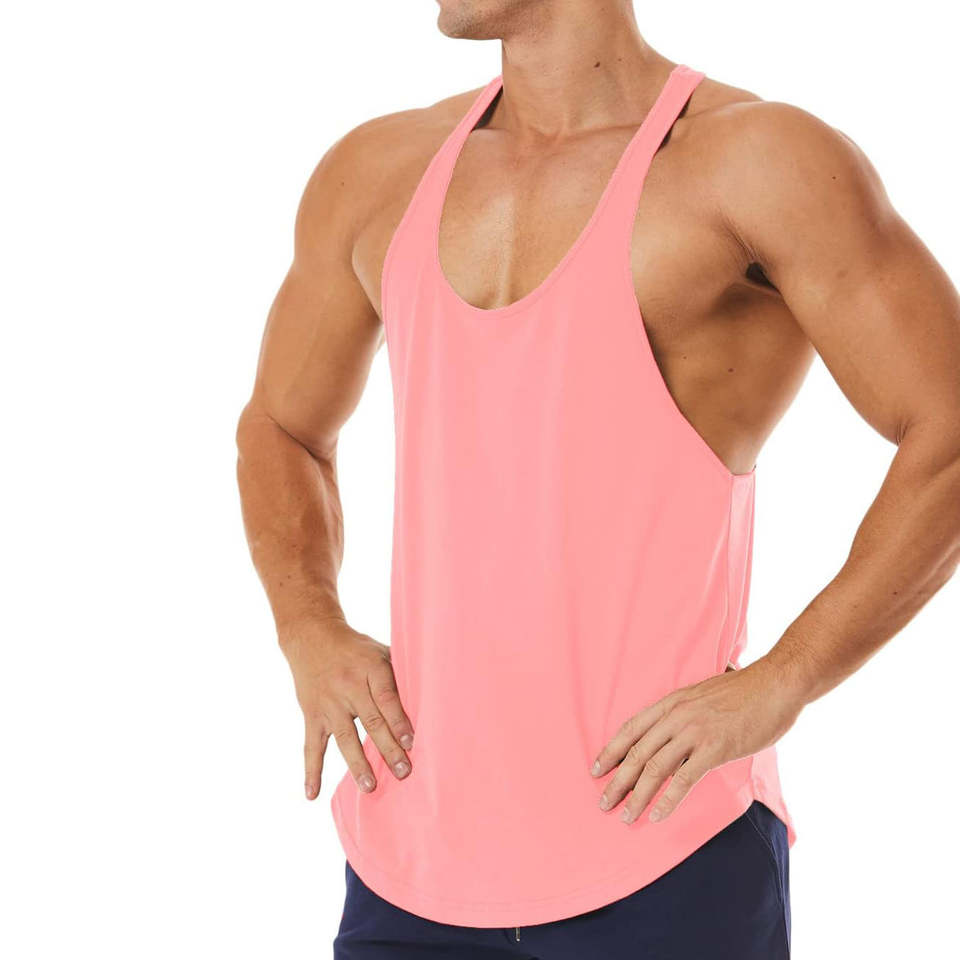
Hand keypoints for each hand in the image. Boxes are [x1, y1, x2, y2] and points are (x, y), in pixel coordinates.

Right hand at [280, 617, 413, 800]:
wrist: (312, 636)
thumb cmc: (356, 649)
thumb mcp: (379, 651)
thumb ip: (399, 675)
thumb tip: (431, 697)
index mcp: (370, 668)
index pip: (386, 697)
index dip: (399, 720)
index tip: (412, 742)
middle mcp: (349, 686)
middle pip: (371, 721)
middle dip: (388, 748)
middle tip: (403, 772)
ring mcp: (329, 703)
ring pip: (345, 738)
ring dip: (358, 764)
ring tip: (370, 786)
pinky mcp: (312, 715)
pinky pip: (311, 746)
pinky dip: (312, 771)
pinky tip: (312, 794)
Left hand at [591, 657, 800, 823]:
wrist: (776, 683)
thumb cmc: (746, 689)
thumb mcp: (704, 692)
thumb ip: (688, 708)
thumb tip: (682, 718)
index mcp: (672, 702)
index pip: (632, 728)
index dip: (611, 750)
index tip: (596, 769)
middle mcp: (677, 716)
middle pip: (637, 752)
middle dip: (617, 780)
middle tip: (604, 802)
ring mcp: (695, 731)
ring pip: (654, 768)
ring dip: (637, 796)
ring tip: (626, 815)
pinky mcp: (715, 748)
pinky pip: (684, 779)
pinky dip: (668, 800)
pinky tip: (657, 815)